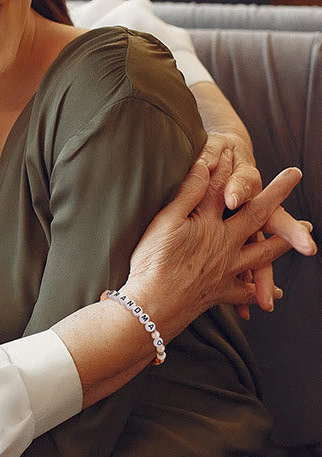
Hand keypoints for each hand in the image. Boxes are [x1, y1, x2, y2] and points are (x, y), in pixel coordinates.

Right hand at [125, 150, 308, 341]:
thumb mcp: (165, 222)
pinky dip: (259, 290)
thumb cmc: (153, 261)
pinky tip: (274, 295)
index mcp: (210, 225)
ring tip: (303, 231)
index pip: (222, 190)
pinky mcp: (220, 292)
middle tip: (294, 175)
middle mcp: (225, 245)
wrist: (153, 305)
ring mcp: (227, 269)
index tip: (231, 151)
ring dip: (284, 240)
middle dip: (275, 194)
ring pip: (263, 253)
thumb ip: (188, 194)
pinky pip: (246, 291)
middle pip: (256, 216)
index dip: (226, 169)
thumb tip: (205, 168)